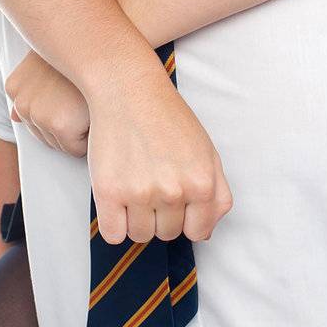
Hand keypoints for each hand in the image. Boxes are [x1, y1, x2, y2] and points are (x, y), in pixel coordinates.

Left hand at [6, 52, 90, 154]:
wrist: (108, 48)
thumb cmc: (83, 52)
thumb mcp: (47, 65)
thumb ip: (27, 91)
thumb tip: (13, 117)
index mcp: (14, 86)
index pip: (31, 120)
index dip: (57, 110)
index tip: (68, 93)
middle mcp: (22, 101)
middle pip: (45, 135)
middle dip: (66, 123)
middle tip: (81, 98)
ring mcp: (39, 114)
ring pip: (61, 145)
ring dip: (78, 131)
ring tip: (88, 103)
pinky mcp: (61, 125)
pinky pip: (77, 150)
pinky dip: (91, 138)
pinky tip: (96, 111)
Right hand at [88, 60, 233, 244]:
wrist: (129, 90)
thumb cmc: (169, 118)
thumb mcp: (208, 152)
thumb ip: (217, 195)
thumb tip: (205, 232)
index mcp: (202, 184)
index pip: (197, 232)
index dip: (186, 220)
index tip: (177, 205)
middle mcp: (174, 192)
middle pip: (167, 234)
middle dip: (161, 216)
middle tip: (152, 185)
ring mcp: (140, 193)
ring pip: (140, 235)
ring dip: (137, 220)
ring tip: (135, 188)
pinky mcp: (109, 192)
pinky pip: (113, 235)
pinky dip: (115, 224)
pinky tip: (117, 202)